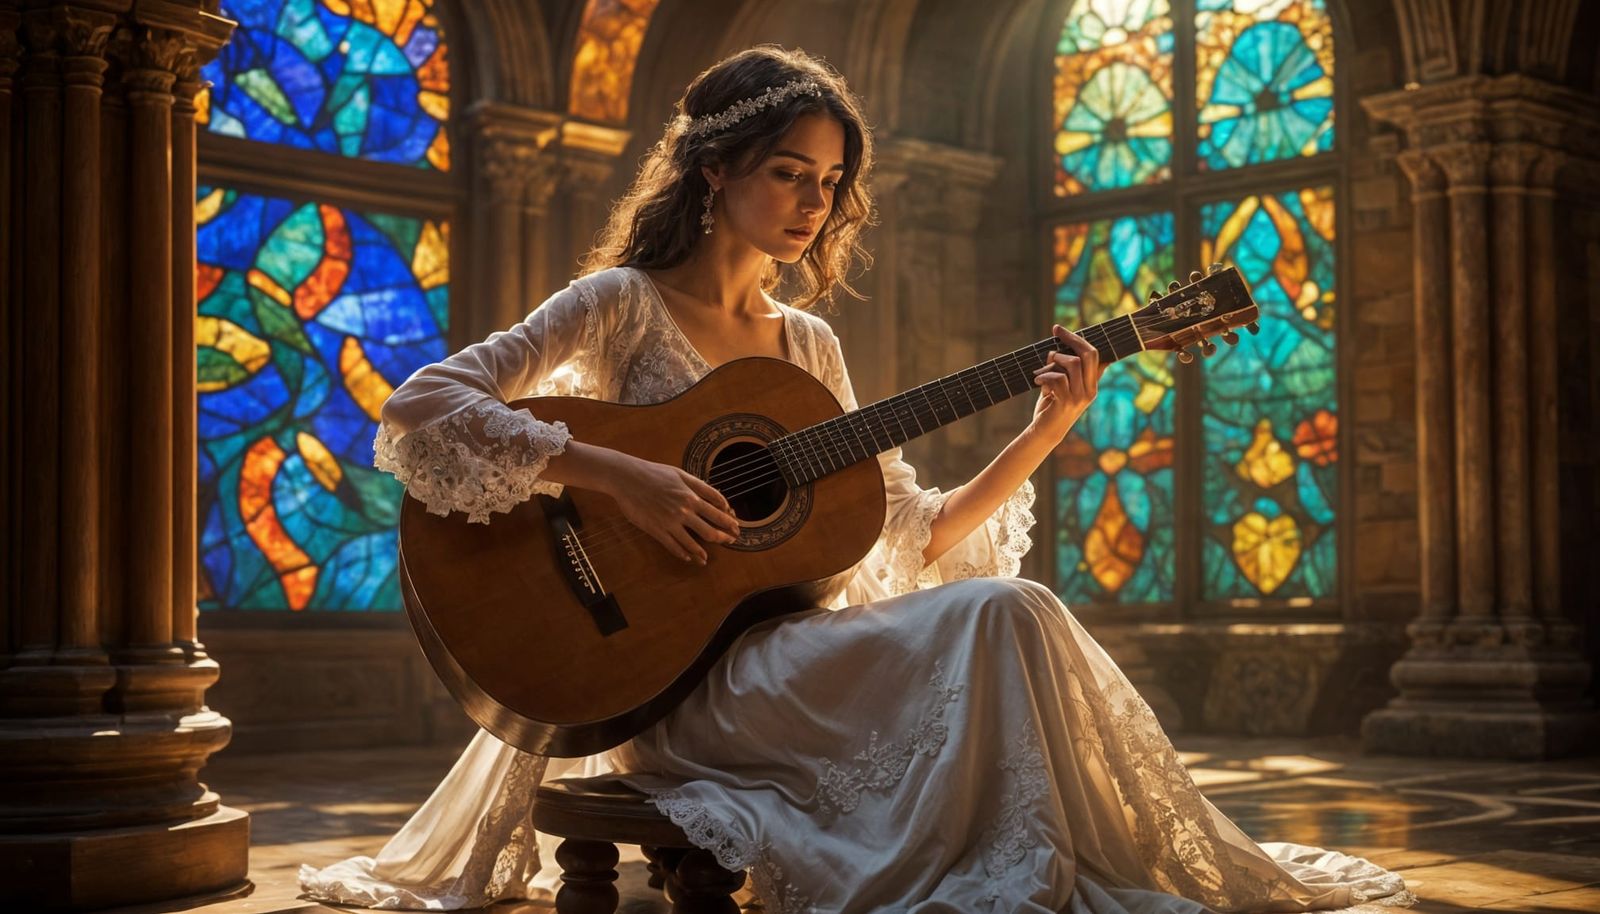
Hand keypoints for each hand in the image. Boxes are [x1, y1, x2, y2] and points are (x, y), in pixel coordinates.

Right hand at [606, 454, 741, 564]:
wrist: (627, 478)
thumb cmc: (655, 473)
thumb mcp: (681, 474)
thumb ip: (701, 487)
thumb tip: (719, 499)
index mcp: (691, 496)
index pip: (717, 512)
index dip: (729, 522)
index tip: (735, 527)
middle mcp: (684, 511)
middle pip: (709, 530)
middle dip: (723, 538)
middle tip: (731, 542)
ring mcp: (670, 522)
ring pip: (692, 543)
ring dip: (702, 552)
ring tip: (706, 558)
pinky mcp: (656, 530)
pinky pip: (672, 546)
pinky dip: (682, 553)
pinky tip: (688, 557)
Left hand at [1029, 324, 1100, 442]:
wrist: (1044, 433)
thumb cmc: (1051, 406)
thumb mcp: (1060, 385)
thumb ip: (1063, 369)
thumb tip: (1057, 348)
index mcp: (1092, 384)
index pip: (1094, 354)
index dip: (1078, 338)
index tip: (1059, 329)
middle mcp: (1090, 390)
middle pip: (1088, 354)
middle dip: (1070, 339)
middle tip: (1055, 331)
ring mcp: (1080, 397)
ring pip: (1071, 364)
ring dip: (1053, 361)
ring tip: (1042, 372)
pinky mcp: (1067, 403)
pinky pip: (1057, 378)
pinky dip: (1044, 376)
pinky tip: (1037, 381)